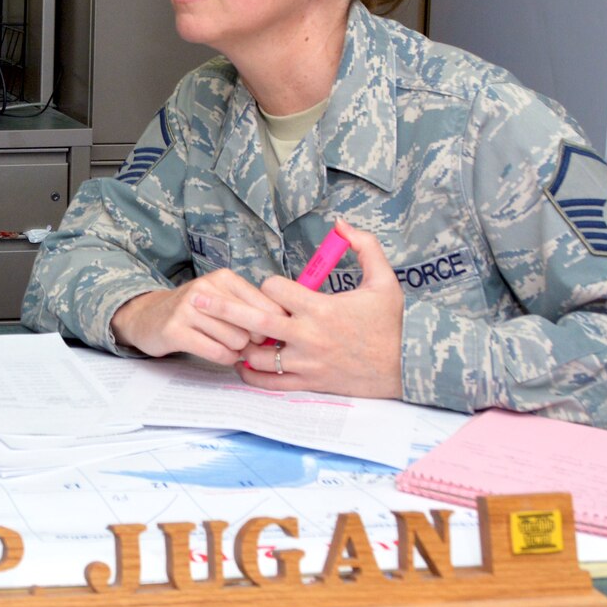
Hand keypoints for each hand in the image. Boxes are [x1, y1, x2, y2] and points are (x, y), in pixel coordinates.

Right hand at [110, 268, 293, 362]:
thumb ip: (252, 308)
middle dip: (251, 341)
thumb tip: (285, 328)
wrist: (149, 317)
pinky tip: (214, 351)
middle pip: (253, 328)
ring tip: (221, 344)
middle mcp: (206, 290)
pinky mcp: (176, 331)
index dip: (270, 327)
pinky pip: (217, 353)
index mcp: (223, 278)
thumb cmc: (196, 311)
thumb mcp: (223, 299)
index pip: (267, 307)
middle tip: (238, 340)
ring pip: (236, 342)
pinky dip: (223, 358)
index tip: (262, 334)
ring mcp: (188, 309)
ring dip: (235, 351)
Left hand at [235, 223, 404, 396]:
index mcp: (320, 308)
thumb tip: (342, 223)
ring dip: (239, 344)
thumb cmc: (393, 323)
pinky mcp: (309, 383)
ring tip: (221, 334)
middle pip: (253, 319)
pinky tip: (240, 365)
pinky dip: (251, 375)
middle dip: (223, 308)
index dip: (269, 285)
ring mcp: (306, 362)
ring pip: (257, 355)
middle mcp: (307, 335)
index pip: (274, 289)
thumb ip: (364, 246)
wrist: (409, 366)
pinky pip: (270, 383)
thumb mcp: (385, 279)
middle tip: (197, 300)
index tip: (274, 288)